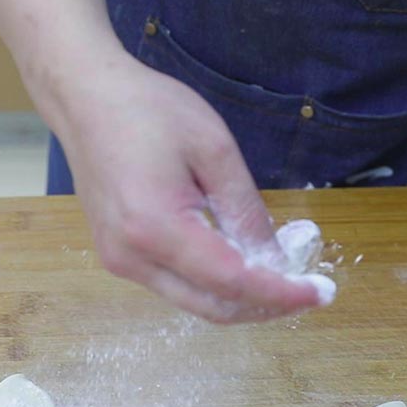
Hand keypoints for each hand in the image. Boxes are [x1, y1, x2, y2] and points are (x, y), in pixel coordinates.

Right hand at [47, 52, 329, 322]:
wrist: (85, 99)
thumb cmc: (147, 110)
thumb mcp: (213, 149)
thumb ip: (246, 210)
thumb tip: (275, 259)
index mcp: (155, 228)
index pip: (231, 281)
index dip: (280, 293)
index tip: (321, 293)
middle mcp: (131, 257)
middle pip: (211, 307)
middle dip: (264, 306)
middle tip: (307, 291)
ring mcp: (120, 262)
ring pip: (193, 302)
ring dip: (240, 297)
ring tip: (280, 275)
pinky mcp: (118, 257)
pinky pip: (175, 285)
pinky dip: (213, 284)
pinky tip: (240, 261)